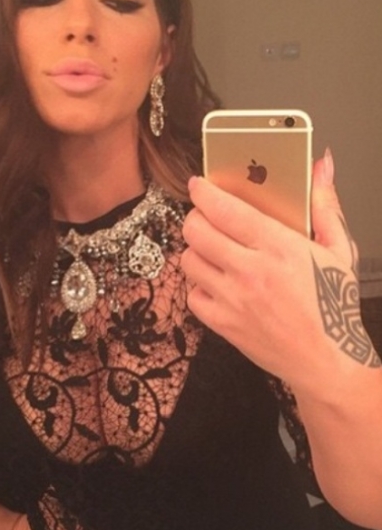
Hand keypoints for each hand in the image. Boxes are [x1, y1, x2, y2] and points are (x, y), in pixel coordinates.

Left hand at [181, 150, 366, 386]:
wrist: (327, 363)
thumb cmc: (333, 308)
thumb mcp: (340, 250)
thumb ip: (324, 204)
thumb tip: (320, 167)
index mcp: (280, 247)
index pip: (225, 209)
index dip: (204, 192)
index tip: (199, 184)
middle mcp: (251, 272)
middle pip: (196, 230)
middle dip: (196, 217)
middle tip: (205, 217)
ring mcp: (233, 299)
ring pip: (189, 260)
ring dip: (197, 251)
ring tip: (214, 250)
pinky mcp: (223, 324)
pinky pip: (192, 295)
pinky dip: (199, 286)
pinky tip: (218, 283)